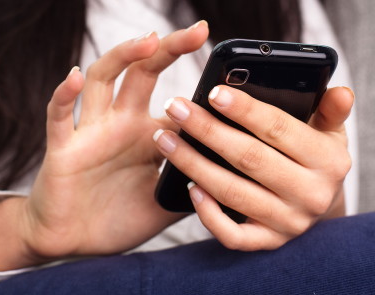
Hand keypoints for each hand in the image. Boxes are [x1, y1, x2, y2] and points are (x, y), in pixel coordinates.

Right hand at [20, 22, 208, 261]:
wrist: (76, 241)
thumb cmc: (119, 219)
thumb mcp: (163, 204)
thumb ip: (189, 189)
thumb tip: (225, 184)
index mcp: (148, 138)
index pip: (176, 103)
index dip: (200, 90)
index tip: (228, 75)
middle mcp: (121, 125)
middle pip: (143, 73)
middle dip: (168, 49)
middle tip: (199, 30)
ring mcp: (92, 132)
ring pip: (103, 80)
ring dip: (124, 55)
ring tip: (150, 39)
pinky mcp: (64, 147)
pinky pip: (59, 115)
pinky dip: (65, 94)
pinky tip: (75, 77)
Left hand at [154, 85, 353, 250]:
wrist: (315, 201)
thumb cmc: (313, 157)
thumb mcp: (328, 131)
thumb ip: (329, 111)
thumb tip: (340, 91)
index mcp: (327, 161)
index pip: (278, 130)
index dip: (244, 110)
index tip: (211, 93)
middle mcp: (309, 195)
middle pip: (248, 158)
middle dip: (207, 131)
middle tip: (175, 108)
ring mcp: (287, 223)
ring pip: (232, 192)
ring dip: (193, 164)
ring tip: (164, 139)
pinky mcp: (267, 241)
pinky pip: (233, 235)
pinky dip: (208, 214)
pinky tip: (188, 188)